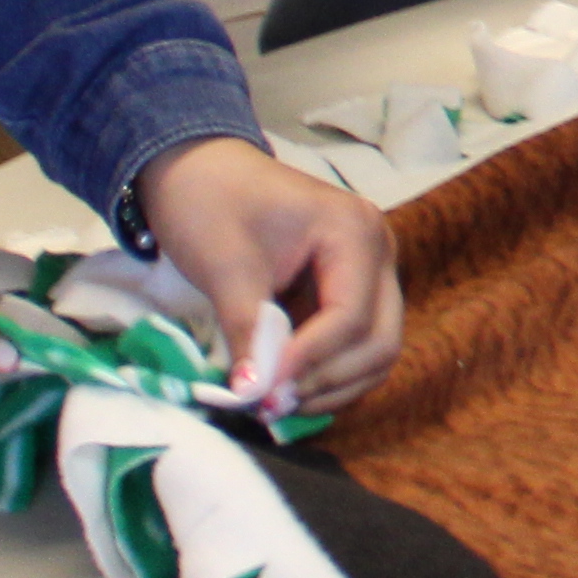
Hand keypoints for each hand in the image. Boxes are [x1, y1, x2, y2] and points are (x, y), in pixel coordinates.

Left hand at [136, 135, 406, 414]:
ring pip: (375, 353)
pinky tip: (284, 388)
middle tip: (270, 406)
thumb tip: (253, 394)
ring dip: (331, 387)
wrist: (197, 171)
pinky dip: (325, 377)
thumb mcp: (224, 264)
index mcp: (354, 231)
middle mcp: (377, 253)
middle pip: (379, 340)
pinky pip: (354, 349)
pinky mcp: (350, 295)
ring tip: (274, 403)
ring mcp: (369, 275)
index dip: (309, 361)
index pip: (350, 316)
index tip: (261, 392)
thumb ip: (247, 329)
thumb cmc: (210, 203)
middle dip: (328, 381)